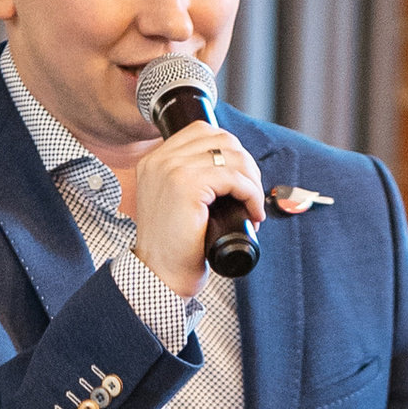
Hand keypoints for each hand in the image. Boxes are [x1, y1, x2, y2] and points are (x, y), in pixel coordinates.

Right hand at [130, 118, 266, 299]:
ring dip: (252, 180)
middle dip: (245, 164)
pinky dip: (251, 193)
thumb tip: (234, 169)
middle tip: (251, 194)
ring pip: (231, 155)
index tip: (241, 179)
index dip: (230, 151)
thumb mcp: (176, 204)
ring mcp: (171, 170)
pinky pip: (234, 177)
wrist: (160, 276)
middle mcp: (159, 160)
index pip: (202, 131)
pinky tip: (253, 213)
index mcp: (154, 161)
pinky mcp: (186, 186)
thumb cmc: (174, 248)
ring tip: (252, 205)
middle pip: (220, 138)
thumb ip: (191, 181)